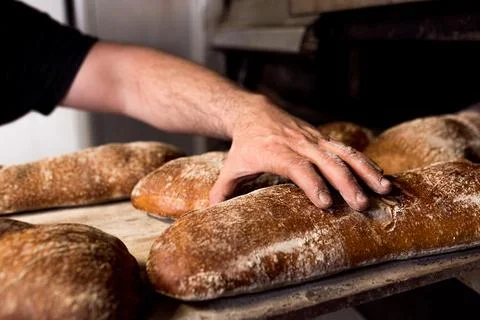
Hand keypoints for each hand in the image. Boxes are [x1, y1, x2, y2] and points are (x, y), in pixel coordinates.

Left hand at [209, 99, 391, 210]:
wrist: (255, 113)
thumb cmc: (243, 146)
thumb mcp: (230, 166)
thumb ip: (222, 191)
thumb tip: (213, 215)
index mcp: (273, 151)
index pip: (296, 166)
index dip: (311, 183)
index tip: (325, 203)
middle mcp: (296, 143)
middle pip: (326, 161)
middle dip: (346, 183)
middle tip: (361, 205)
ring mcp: (313, 139)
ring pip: (343, 152)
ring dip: (365, 171)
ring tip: (384, 189)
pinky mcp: (322, 138)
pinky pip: (348, 149)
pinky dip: (365, 162)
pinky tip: (381, 176)